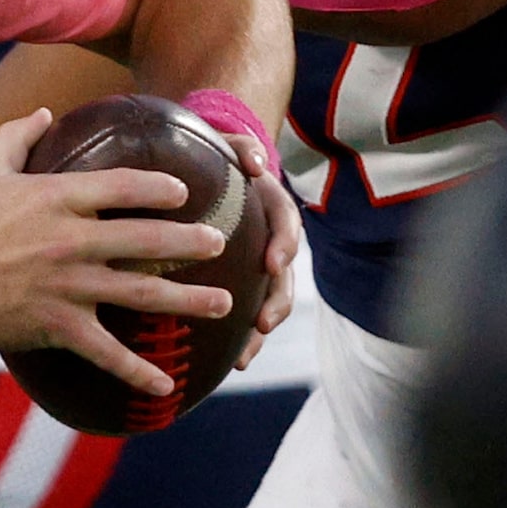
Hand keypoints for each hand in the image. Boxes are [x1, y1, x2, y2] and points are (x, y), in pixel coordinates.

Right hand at [0, 107, 233, 396]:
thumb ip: (17, 137)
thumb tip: (43, 112)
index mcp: (56, 198)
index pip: (120, 186)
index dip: (157, 187)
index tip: (183, 191)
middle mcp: (70, 240)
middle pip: (144, 239)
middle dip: (188, 242)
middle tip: (219, 243)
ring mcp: (68, 285)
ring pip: (139, 292)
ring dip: (186, 300)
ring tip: (224, 304)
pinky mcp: (58, 325)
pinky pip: (105, 352)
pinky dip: (136, 371)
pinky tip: (165, 385)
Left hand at [222, 130, 302, 369]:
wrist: (219, 175)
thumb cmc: (224, 159)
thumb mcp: (232, 144)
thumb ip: (243, 147)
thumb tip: (253, 163)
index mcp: (276, 211)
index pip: (287, 228)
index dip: (284, 247)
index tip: (273, 264)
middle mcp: (275, 245)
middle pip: (284, 280)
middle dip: (276, 305)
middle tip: (262, 324)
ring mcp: (261, 270)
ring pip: (268, 306)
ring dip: (258, 333)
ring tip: (243, 357)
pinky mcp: (243, 286)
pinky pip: (244, 315)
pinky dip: (240, 339)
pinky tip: (225, 363)